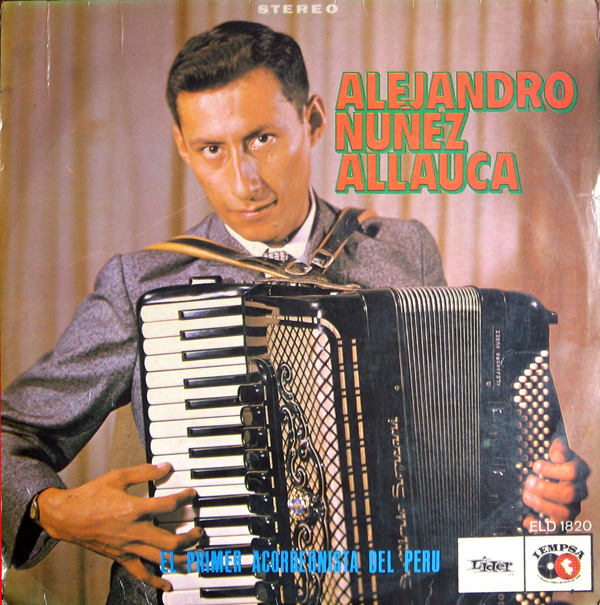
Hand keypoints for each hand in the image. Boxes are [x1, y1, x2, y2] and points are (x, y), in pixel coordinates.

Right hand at [36, 463, 201, 591]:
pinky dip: (156, 580)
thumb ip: (144, 472)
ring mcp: (128, 547)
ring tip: (195, 556)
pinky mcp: (121, 557)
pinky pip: (141, 573)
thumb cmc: (91, 496)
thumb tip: (165, 467)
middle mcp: (134, 532)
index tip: (192, 494)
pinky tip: (167, 584)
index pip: (169, 506)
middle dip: (190, 539)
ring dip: (181, 559)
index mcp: (134, 509)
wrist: (67, 517)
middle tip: (200, 532)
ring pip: (160, 560)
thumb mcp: (118, 476)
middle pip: (170, 541)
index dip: (185, 498)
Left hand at [523, 438, 588, 527]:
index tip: (536, 466)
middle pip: (569, 494)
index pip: (572, 472)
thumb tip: (557, 453)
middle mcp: (579, 492)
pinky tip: (526, 519)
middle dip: (545, 488)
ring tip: (526, 495)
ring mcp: (572, 508)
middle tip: (528, 482)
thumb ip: (557, 449)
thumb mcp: (554, 451)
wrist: (550, 479)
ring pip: (565, 513)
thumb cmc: (551, 463)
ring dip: (542, 505)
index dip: (553, 470)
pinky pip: (555, 531)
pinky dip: (540, 527)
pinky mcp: (561, 522)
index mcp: (579, 472)